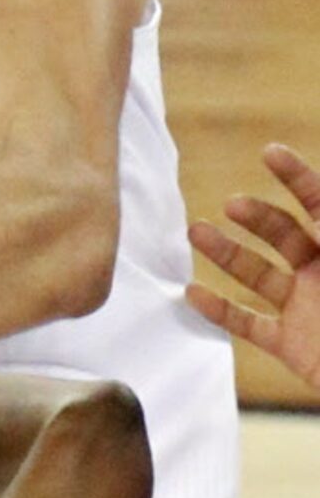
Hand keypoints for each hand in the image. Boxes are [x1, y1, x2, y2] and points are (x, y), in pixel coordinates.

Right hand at [187, 143, 319, 390]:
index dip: (298, 178)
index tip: (270, 153)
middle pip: (285, 234)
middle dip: (257, 216)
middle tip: (233, 206)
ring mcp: (306, 308)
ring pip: (258, 274)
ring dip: (225, 253)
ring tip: (196, 233)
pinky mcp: (291, 345)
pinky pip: (249, 323)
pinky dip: (218, 310)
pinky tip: (190, 293)